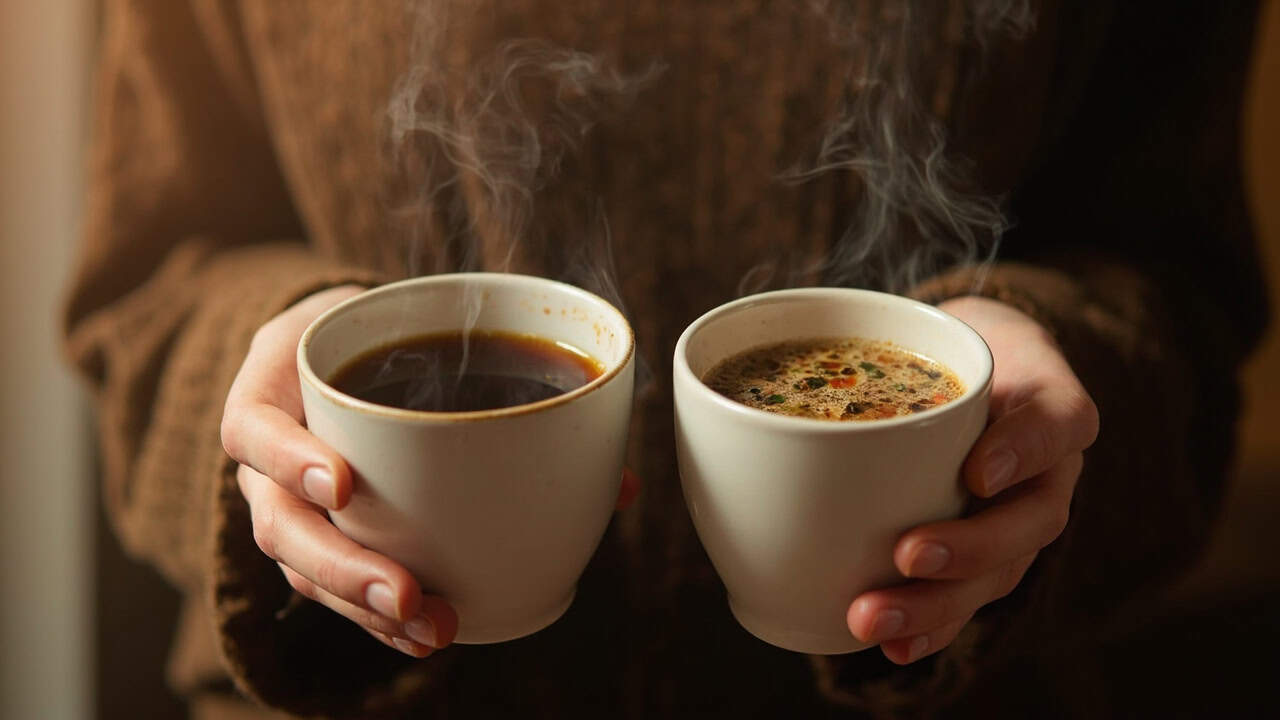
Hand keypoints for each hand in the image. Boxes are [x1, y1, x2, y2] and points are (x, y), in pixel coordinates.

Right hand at [221, 285, 641, 657]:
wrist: (327, 347)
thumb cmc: (376, 335)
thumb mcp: (410, 322)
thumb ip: (501, 369)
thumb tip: (620, 482)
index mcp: (274, 388)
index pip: (252, 425)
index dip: (289, 457)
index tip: (345, 482)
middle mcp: (266, 459)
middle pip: (278, 524)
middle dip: (343, 567)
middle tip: (407, 593)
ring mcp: (283, 504)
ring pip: (302, 569)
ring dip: (365, 607)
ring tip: (432, 627)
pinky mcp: (311, 538)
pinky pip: (329, 587)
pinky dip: (375, 616)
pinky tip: (423, 634)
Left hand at [846, 296, 1098, 663]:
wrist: (977, 368)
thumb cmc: (948, 350)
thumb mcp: (937, 331)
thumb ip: (890, 349)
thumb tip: (767, 383)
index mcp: (1046, 405)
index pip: (1055, 423)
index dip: (1022, 449)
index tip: (977, 471)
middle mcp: (1046, 470)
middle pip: (1030, 520)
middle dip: (969, 549)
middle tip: (907, 557)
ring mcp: (1022, 519)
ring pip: (1000, 572)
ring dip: (939, 603)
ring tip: (873, 619)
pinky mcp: (991, 556)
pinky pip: (972, 598)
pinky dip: (934, 626)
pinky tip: (895, 648)